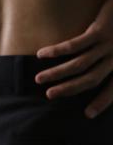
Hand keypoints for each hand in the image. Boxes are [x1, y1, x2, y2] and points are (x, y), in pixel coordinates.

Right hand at [35, 0, 112, 118]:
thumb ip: (112, 53)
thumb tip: (96, 62)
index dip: (102, 101)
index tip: (88, 114)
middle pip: (91, 79)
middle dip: (69, 89)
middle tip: (50, 95)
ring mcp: (109, 44)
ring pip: (79, 65)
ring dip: (57, 74)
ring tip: (39, 78)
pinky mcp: (100, 30)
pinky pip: (74, 45)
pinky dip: (56, 51)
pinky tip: (41, 54)